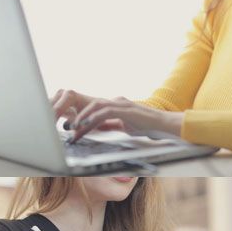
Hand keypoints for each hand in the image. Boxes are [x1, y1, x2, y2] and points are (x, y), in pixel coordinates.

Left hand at [51, 89, 182, 141]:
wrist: (165, 125)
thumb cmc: (149, 126)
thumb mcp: (126, 126)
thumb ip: (112, 124)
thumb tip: (99, 127)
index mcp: (116, 105)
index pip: (94, 109)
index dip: (81, 118)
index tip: (71, 129)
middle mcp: (117, 101)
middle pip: (91, 105)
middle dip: (77, 116)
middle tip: (66, 128)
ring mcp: (121, 104)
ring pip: (95, 107)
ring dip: (82, 118)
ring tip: (72, 129)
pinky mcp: (125, 109)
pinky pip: (104, 112)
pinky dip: (93, 118)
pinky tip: (85, 125)